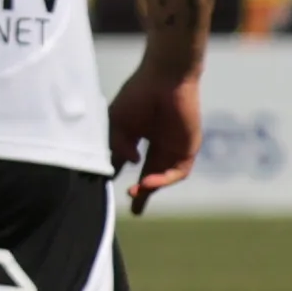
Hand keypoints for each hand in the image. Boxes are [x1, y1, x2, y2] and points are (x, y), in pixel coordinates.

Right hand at [108, 64, 203, 204]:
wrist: (165, 79)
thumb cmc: (139, 95)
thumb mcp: (118, 122)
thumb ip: (119, 144)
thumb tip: (128, 163)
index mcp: (138, 138)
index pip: (126, 162)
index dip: (116, 175)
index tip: (104, 187)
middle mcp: (156, 146)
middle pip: (149, 176)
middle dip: (142, 194)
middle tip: (134, 211)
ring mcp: (173, 148)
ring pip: (162, 176)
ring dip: (150, 188)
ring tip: (135, 194)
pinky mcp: (187, 149)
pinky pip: (177, 172)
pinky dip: (162, 179)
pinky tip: (148, 182)